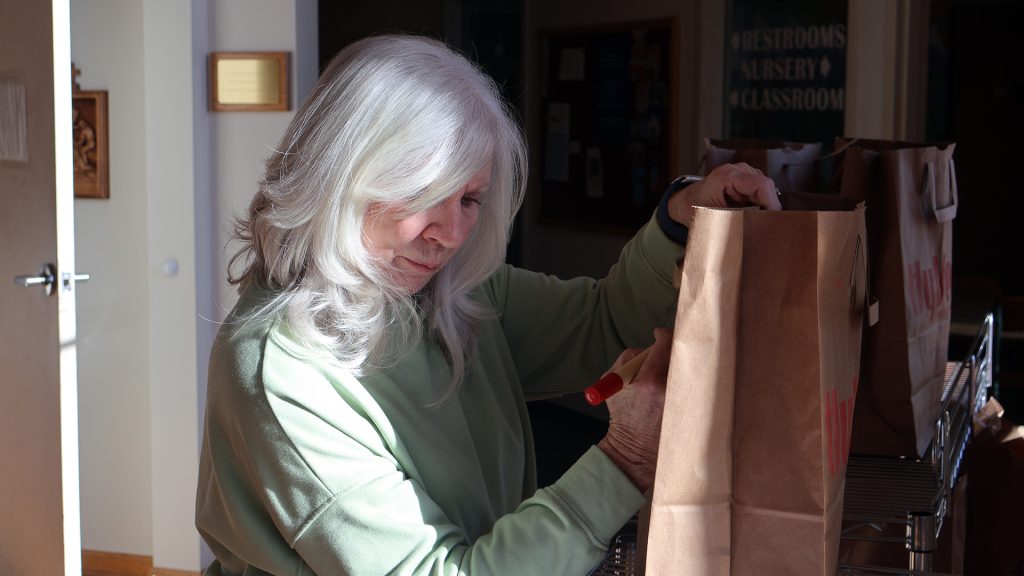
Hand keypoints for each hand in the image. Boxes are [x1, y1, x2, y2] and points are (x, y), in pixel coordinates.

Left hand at [597, 327, 671, 492]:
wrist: (634, 452)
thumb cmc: (663, 432)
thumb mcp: (679, 405)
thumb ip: (677, 377)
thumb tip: (677, 351)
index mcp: (655, 384)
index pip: (662, 346)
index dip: (668, 338)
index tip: (670, 336)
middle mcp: (633, 380)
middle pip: (647, 350)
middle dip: (655, 354)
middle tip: (663, 369)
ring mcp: (616, 382)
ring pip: (632, 356)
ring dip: (641, 362)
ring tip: (649, 381)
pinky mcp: (607, 386)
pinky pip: (621, 367)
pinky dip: (629, 371)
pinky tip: (636, 388)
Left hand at [666, 163, 782, 227]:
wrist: (684, 202)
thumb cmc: (693, 209)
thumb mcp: (713, 218)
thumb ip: (735, 220)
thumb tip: (758, 229)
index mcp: (727, 176)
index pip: (762, 185)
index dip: (772, 204)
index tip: (771, 222)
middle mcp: (738, 170)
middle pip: (766, 188)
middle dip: (767, 208)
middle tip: (761, 227)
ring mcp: (743, 173)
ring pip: (765, 191)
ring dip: (762, 207)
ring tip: (751, 221)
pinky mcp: (746, 180)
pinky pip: (761, 193)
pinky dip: (758, 205)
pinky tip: (748, 215)